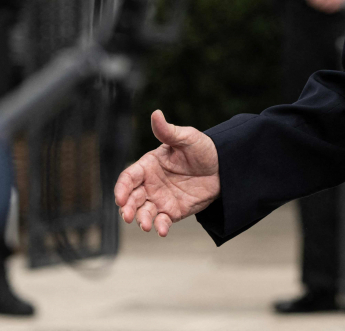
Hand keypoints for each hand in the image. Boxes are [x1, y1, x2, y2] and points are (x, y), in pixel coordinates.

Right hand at [115, 110, 219, 235]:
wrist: (224, 168)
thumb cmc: (203, 149)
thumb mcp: (187, 138)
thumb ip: (168, 131)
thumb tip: (155, 113)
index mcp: (149, 165)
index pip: (128, 177)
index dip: (121, 188)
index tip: (120, 198)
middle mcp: (150, 183)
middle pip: (132, 198)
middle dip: (127, 208)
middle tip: (128, 216)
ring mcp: (160, 198)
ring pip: (144, 212)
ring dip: (141, 219)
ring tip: (145, 225)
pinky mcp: (172, 211)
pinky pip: (162, 221)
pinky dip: (159, 226)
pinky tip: (162, 230)